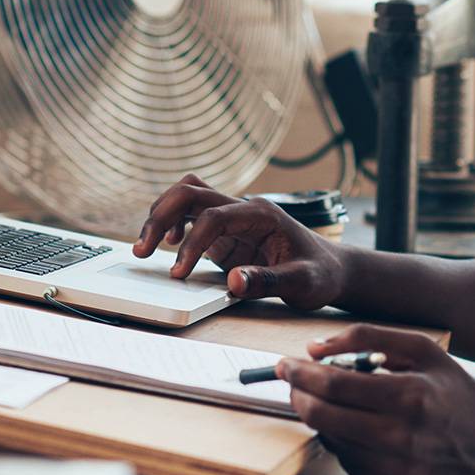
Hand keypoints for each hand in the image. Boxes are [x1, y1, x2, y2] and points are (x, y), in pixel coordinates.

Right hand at [133, 173, 346, 309]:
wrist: (331, 269)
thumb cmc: (320, 273)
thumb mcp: (302, 283)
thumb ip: (268, 281)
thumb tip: (232, 282)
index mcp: (263, 215)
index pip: (214, 216)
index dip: (192, 242)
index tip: (179, 273)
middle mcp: (245, 209)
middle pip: (192, 192)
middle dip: (161, 215)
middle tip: (142, 249)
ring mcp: (233, 219)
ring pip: (187, 196)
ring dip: (161, 215)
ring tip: (144, 248)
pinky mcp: (226, 233)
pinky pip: (191, 216)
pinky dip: (172, 224)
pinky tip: (170, 248)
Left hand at [279, 324, 474, 474]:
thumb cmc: (455, 391)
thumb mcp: (423, 350)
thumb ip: (369, 338)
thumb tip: (315, 347)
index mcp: (408, 395)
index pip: (334, 384)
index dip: (301, 373)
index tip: (286, 363)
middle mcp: (398, 437)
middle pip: (322, 416)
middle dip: (298, 395)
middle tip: (294, 381)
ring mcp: (392, 470)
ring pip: (330, 440)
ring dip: (320, 417)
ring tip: (329, 399)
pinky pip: (347, 462)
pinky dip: (342, 440)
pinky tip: (356, 426)